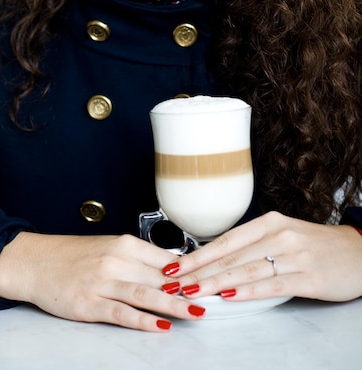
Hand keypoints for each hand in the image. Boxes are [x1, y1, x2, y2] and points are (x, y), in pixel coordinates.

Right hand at [0, 232, 205, 330]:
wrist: (35, 262)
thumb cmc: (73, 255)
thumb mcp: (108, 248)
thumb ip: (138, 259)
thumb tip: (171, 271)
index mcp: (124, 244)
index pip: (166, 259)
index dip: (191, 272)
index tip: (210, 280)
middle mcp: (116, 261)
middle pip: (161, 278)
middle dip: (189, 290)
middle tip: (213, 298)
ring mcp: (102, 283)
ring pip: (146, 294)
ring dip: (175, 305)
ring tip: (197, 312)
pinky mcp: (89, 304)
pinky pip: (122, 313)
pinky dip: (144, 321)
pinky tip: (161, 326)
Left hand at [161, 211, 361, 302]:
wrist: (356, 252)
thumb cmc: (315, 244)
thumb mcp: (283, 234)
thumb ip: (253, 244)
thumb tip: (217, 257)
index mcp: (269, 222)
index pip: (226, 240)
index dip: (198, 254)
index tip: (175, 265)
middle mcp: (279, 235)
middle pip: (231, 256)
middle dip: (199, 271)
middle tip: (175, 282)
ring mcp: (294, 256)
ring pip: (246, 271)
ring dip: (215, 283)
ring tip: (193, 291)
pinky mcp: (307, 277)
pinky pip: (271, 285)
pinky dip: (247, 291)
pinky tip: (229, 296)